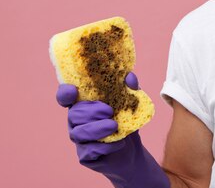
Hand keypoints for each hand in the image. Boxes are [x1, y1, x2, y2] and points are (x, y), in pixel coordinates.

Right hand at [56, 73, 169, 187]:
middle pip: (74, 114)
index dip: (65, 94)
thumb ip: (130, 89)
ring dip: (97, 129)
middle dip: (91, 112)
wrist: (132, 150)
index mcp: (84, 105)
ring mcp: (79, 139)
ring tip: (115, 126)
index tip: (73, 91)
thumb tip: (130, 77)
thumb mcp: (132, 103)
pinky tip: (119, 143)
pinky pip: (89, 151)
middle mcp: (77, 121)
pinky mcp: (84, 155)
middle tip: (110, 111)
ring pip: (79, 133)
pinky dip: (105, 146)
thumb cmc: (126, 121)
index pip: (66, 97)